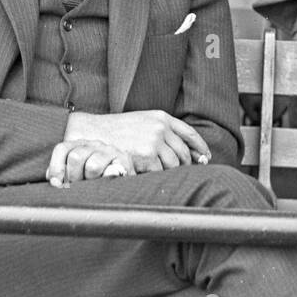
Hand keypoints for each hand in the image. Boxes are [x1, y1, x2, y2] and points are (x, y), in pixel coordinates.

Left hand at [45, 139, 135, 187]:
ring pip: (92, 166)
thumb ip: (62, 173)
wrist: (125, 171)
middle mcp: (94, 144)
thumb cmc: (96, 176)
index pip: (62, 149)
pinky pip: (111, 173)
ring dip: (90, 181)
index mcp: (80, 145)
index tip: (56, 183)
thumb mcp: (77, 171)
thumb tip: (53, 181)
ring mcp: (110, 152)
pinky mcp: (124, 162)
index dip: (56, 167)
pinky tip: (105, 184)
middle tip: (77, 186)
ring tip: (93, 186)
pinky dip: (106, 180)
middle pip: (76, 157)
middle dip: (73, 177)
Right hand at [61, 109, 210, 176]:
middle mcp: (161, 128)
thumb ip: (161, 131)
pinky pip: (159, 173)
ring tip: (158, 177)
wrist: (91, 133)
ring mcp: (154, 142)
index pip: (190, 134)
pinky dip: (154, 178)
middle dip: (184, 166)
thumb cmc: (115, 131)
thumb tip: (185, 151)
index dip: (200, 148)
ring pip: (173, 166)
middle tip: (179, 174)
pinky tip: (147, 177)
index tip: (205, 158)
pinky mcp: (146, 157)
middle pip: (184, 154)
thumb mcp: (141, 122)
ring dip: (168, 174)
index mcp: (161, 118)